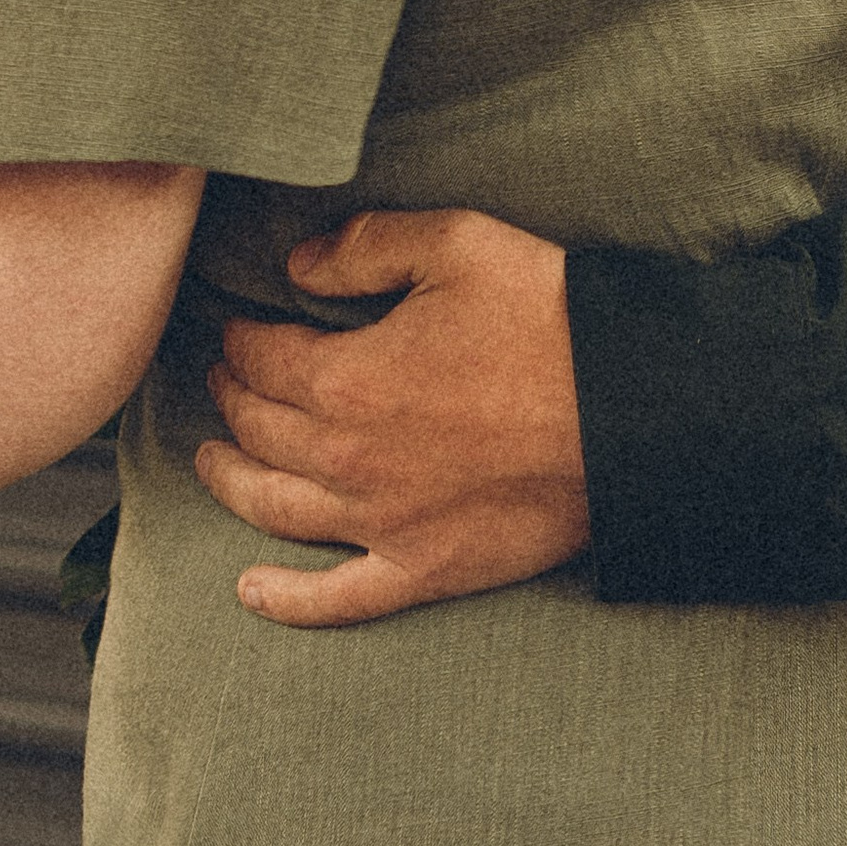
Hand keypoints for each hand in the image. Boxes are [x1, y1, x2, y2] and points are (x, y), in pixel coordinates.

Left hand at [196, 206, 588, 626]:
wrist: (632, 411)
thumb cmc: (548, 319)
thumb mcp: (457, 245)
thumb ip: (366, 247)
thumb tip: (298, 265)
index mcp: (348, 381)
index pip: (262, 360)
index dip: (241, 339)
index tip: (236, 329)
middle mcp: (349, 462)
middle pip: (260, 432)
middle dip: (232, 399)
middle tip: (224, 379)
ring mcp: (383, 526)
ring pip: (276, 511)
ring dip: (232, 482)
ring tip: (214, 460)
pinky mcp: (425, 570)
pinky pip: (337, 599)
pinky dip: (286, 600)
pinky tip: (251, 591)